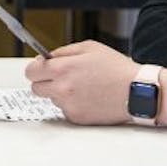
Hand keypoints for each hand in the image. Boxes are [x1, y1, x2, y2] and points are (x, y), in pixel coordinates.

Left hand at [23, 40, 138, 124]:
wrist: (136, 91)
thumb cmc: (116, 68)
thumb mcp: (89, 48)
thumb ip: (64, 51)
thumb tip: (47, 57)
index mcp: (62, 68)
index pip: (31, 71)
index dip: (36, 68)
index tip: (41, 68)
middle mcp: (62, 88)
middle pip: (35, 88)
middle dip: (45, 81)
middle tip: (61, 77)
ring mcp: (68, 105)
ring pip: (52, 98)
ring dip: (60, 92)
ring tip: (83, 86)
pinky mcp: (76, 118)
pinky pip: (65, 109)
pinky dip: (73, 104)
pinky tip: (89, 97)